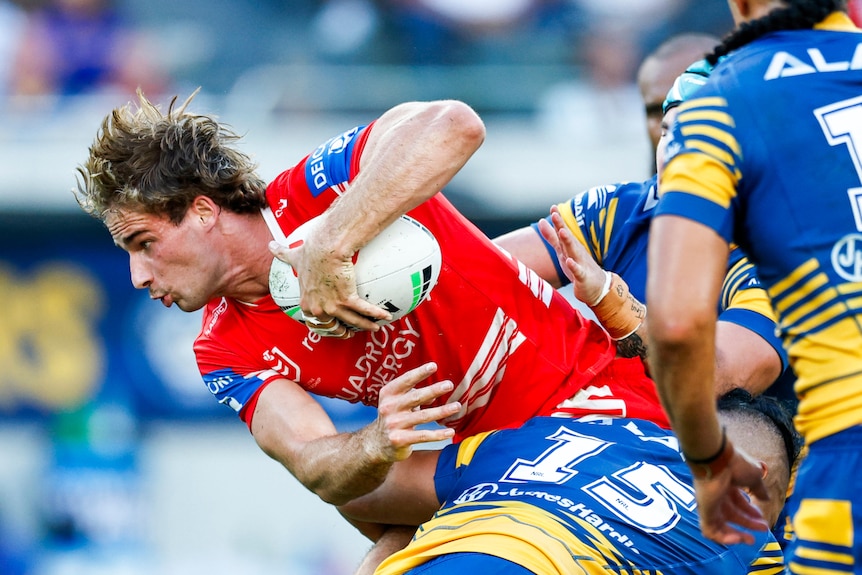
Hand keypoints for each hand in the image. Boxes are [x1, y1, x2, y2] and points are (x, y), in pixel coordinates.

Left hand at [268, 221, 390, 332]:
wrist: (325, 248)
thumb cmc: (310, 251)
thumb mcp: (294, 255)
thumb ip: (282, 253)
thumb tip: (272, 244)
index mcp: (307, 302)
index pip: (314, 322)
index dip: (324, 327)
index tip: (332, 327)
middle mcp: (319, 308)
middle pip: (333, 327)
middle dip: (343, 332)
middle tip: (351, 332)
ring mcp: (333, 306)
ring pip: (352, 322)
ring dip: (365, 326)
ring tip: (375, 327)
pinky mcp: (347, 300)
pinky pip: (364, 311)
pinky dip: (376, 315)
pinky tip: (386, 316)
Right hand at [368, 362, 459, 462]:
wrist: (376, 443)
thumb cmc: (393, 416)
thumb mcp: (398, 402)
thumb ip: (414, 395)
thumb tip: (434, 396)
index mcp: (388, 394)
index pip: (405, 381)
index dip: (419, 373)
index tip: (433, 366)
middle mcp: (389, 407)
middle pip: (415, 397)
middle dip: (434, 390)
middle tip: (449, 384)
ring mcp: (393, 424)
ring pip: (423, 416)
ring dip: (442, 411)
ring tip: (457, 406)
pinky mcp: (399, 440)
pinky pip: (423, 436)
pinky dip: (438, 434)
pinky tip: (451, 432)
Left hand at [537, 207, 607, 305]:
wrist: (598, 287)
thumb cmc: (578, 266)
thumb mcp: (562, 251)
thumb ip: (552, 237)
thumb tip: (541, 221)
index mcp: (570, 246)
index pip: (563, 231)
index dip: (558, 220)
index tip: (553, 207)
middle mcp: (576, 252)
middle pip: (567, 238)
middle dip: (561, 226)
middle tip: (555, 214)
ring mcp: (580, 264)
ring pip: (573, 252)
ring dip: (568, 241)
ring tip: (562, 232)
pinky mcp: (583, 277)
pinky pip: (578, 271)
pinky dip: (574, 266)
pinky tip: (569, 261)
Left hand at [693, 447, 769, 544]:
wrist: (717, 460)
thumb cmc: (736, 465)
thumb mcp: (754, 477)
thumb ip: (759, 489)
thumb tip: (766, 499)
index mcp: (728, 485)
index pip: (739, 502)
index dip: (751, 511)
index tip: (762, 518)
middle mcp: (718, 495)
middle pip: (733, 514)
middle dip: (748, 523)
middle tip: (764, 528)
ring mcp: (710, 503)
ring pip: (721, 524)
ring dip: (736, 534)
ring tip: (750, 540)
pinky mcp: (704, 511)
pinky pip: (710, 530)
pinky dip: (723, 538)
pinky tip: (738, 539)